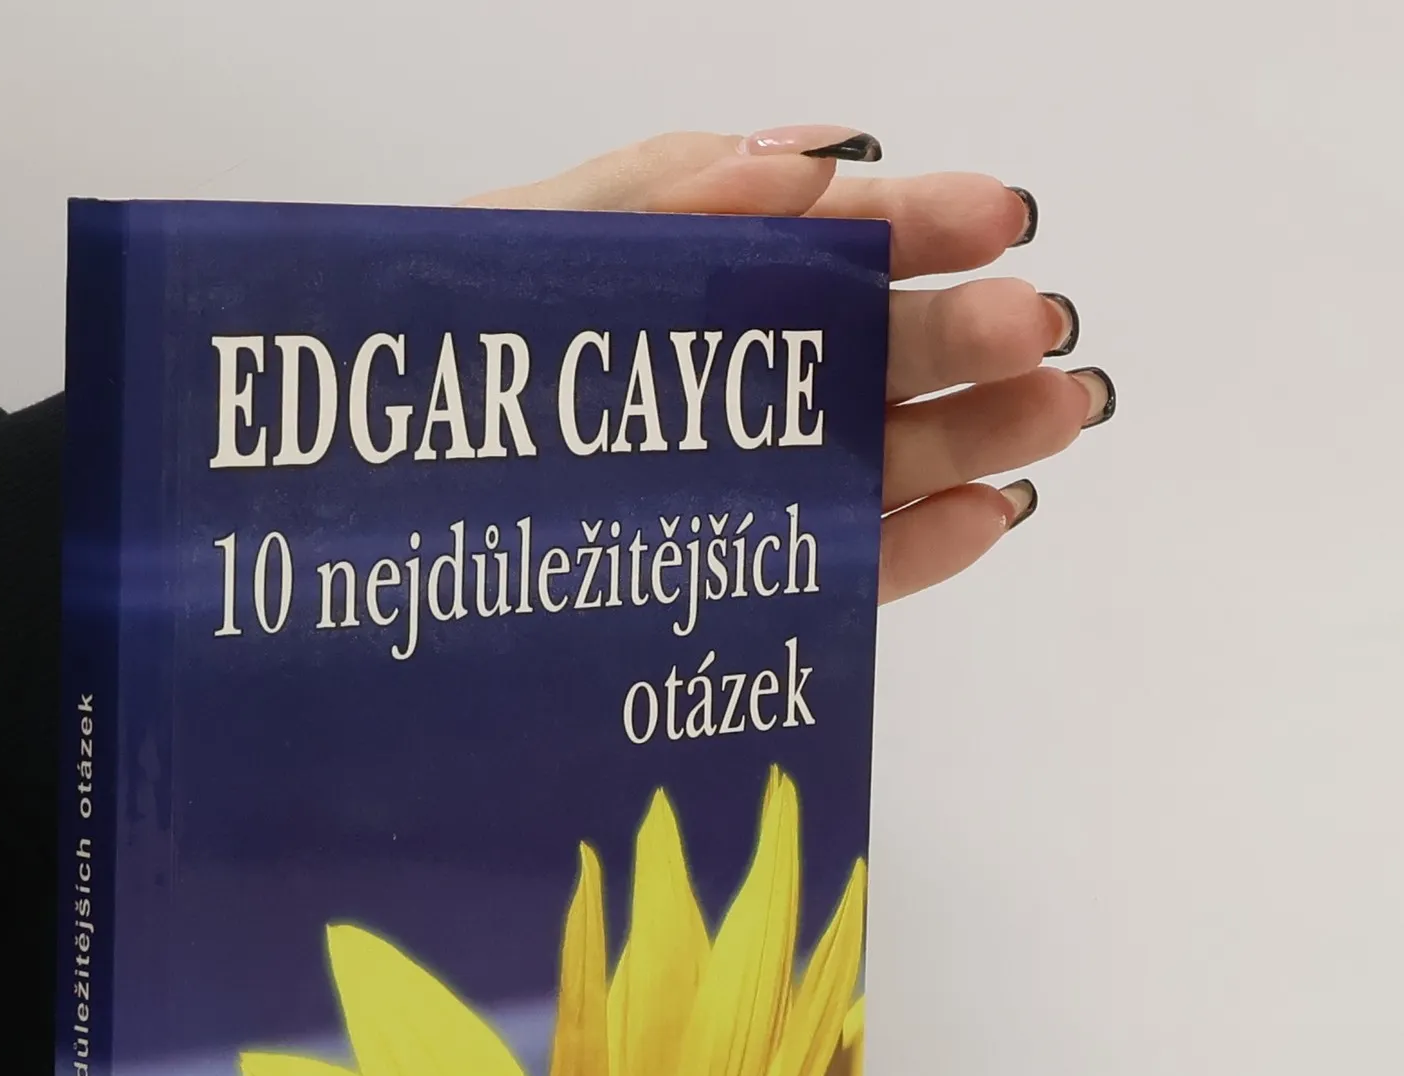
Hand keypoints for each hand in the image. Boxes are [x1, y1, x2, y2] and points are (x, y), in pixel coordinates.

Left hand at [467, 127, 1112, 602]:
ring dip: (971, 439)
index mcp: (694, 280)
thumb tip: (818, 161)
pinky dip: (917, 549)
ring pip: (876, 461)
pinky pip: (840, 569)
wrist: (351, 493)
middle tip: (1035, 332)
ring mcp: (740, 488)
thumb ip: (663, 195)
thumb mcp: (528, 245)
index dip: (913, 226)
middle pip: (869, 357)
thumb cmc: (430, 355)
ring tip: (1053, 416)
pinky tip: (987, 514)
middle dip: (962, 339)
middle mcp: (731, 383)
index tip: (994, 220)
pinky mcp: (736, 585)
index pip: (825, 245)